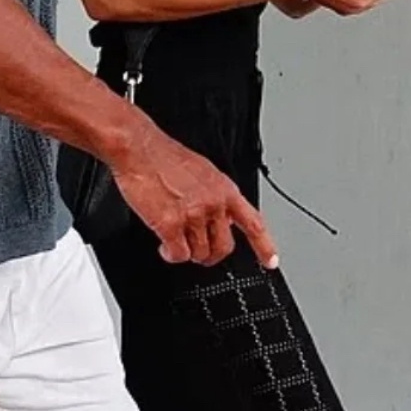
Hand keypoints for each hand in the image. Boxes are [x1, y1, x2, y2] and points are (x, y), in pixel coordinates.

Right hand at [111, 123, 278, 269]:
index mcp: (225, 189)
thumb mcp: (203, 172)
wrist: (139, 148)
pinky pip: (179, 254)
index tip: (271, 261)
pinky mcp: (171, 224)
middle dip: (210, 255)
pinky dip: (171, 255)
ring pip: (200, 253)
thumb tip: (222, 216)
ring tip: (174, 242)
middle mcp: (214, 203)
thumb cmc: (164, 156)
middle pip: (224, 247)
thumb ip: (216, 196)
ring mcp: (194, 215)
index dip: (265, 246)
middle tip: (198, 253)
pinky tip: (164, 247)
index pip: (254, 223)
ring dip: (186, 253)